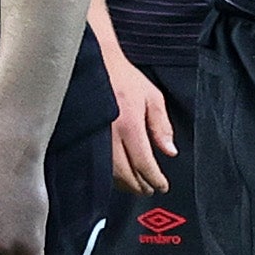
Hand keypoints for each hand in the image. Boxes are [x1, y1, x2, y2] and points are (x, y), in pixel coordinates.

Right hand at [106, 49, 176, 197]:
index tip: (162, 186)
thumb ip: (162, 126)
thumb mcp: (153, 97)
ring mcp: (94, 137)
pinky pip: (97, 163)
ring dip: (125, 183)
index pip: (143, 163)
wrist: (97, 64)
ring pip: (110, 172)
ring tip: (136, 186)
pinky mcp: (84, 137)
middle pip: (125, 173)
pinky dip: (110, 174)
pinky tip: (118, 175)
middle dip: (140, 186)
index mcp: (129, 124)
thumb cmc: (126, 79)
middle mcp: (110, 134)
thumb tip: (170, 152)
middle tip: (150, 190)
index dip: (154, 179)